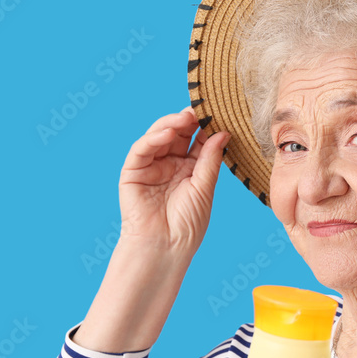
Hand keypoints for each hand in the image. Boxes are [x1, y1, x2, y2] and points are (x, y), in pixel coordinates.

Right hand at [118, 107, 227, 257]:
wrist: (166, 247)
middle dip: (189, 121)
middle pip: (178, 134)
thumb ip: (210, 159)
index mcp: (191, 169)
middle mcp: (170, 164)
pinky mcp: (133, 172)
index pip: (198, 141)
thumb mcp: (204, 188)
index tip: (218, 113)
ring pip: (159, 136)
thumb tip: (223, 133)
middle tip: (201, 110)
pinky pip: (142, 149)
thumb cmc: (188, 224)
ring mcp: (151, 166)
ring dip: (171, 124)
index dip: (206, 127)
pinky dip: (153, 138)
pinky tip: (167, 133)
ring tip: (186, 118)